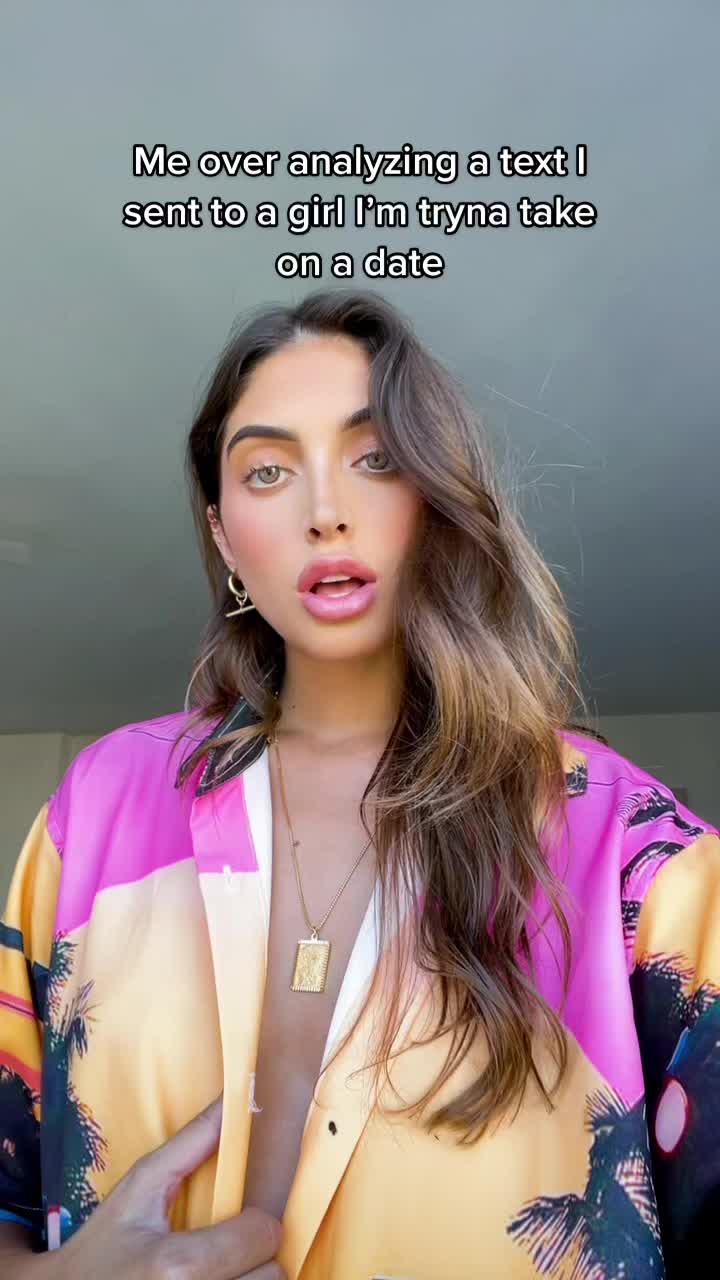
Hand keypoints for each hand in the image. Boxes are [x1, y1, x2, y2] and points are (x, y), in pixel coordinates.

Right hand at [40, 1094, 284, 1278]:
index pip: (262, 1237)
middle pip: (272, 1276)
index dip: (254, 1225)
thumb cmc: (102, 1248)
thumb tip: (236, 1100)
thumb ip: (190, 1144)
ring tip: (223, 1274)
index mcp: (177, 1266)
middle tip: (228, 1254)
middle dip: (255, 1259)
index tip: (236, 1225)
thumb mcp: (138, 1192)